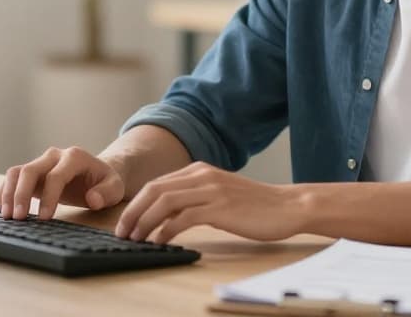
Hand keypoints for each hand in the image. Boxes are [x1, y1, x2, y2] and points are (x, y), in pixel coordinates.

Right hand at [0, 146, 126, 220]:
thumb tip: (93, 199)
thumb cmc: (106, 182)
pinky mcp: (33, 173)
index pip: (56, 176)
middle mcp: (54, 156)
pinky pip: (13, 178)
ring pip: (17, 172)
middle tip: (18, 218)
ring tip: (7, 216)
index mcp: (75, 157)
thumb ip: (106, 193)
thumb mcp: (115, 188)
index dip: (48, 197)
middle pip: (30, 170)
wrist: (98, 174)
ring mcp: (41, 163)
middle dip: (22, 194)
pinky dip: (5, 191)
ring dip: (9, 193)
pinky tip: (3, 209)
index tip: (44, 218)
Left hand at [115, 162, 302, 244]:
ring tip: (136, 238)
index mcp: (200, 170)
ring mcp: (211, 190)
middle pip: (154, 190)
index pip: (157, 184)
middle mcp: (202, 175)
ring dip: (145, 221)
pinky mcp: (220, 208)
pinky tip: (161, 241)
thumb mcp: (219, 195)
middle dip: (133, 212)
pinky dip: (166, 230)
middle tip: (123, 232)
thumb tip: (164, 217)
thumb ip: (194, 199)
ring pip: (165, 202)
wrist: (287, 206)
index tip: (125, 222)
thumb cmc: (255, 206)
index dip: (136, 204)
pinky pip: (183, 218)